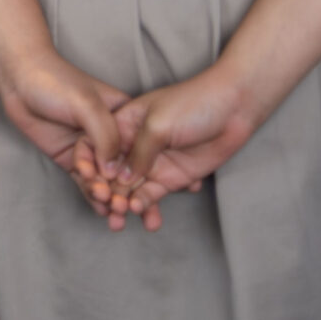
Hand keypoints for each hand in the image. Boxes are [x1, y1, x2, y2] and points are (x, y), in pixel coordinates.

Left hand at [0, 45, 132, 220]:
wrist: (19, 80)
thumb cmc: (56, 82)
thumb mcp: (87, 104)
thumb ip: (105, 135)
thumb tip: (114, 171)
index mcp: (123, 116)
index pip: (140, 148)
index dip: (145, 172)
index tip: (150, 195)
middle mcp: (110, 135)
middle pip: (124, 169)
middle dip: (128, 191)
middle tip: (125, 209)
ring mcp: (90, 149)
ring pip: (105, 179)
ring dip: (110, 197)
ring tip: (111, 212)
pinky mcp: (71, 159)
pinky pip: (86, 181)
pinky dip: (93, 196)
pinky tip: (100, 209)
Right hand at [100, 63, 274, 232]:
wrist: (234, 108)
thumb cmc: (194, 103)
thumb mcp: (158, 123)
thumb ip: (138, 153)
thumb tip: (121, 180)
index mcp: (125, 122)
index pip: (97, 145)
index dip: (88, 163)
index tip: (86, 179)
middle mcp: (135, 144)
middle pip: (111, 172)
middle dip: (105, 190)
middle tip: (105, 205)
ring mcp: (153, 162)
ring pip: (129, 188)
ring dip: (121, 203)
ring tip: (120, 216)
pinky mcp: (171, 177)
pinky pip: (151, 195)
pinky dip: (143, 205)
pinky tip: (139, 210)